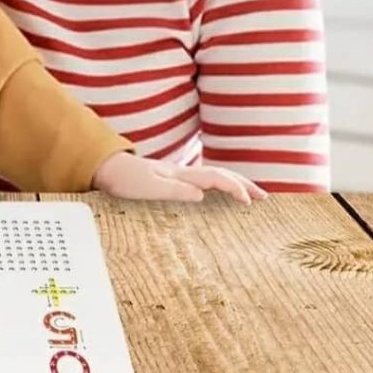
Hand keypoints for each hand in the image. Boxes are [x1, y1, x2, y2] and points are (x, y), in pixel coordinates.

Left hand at [92, 151, 268, 203]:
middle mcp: (184, 173)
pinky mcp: (174, 181)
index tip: (248, 203)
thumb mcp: (149, 188)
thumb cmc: (126, 180)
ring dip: (235, 184)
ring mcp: (180, 175)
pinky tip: (221, 196)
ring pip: (215, 176)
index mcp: (182, 174)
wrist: (108, 169)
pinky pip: (205, 182)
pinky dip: (220, 187)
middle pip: (222, 174)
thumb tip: (202, 195)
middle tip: (265, 198)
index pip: (216, 177)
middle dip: (244, 184)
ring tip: (251, 197)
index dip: (235, 188)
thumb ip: (175, 191)